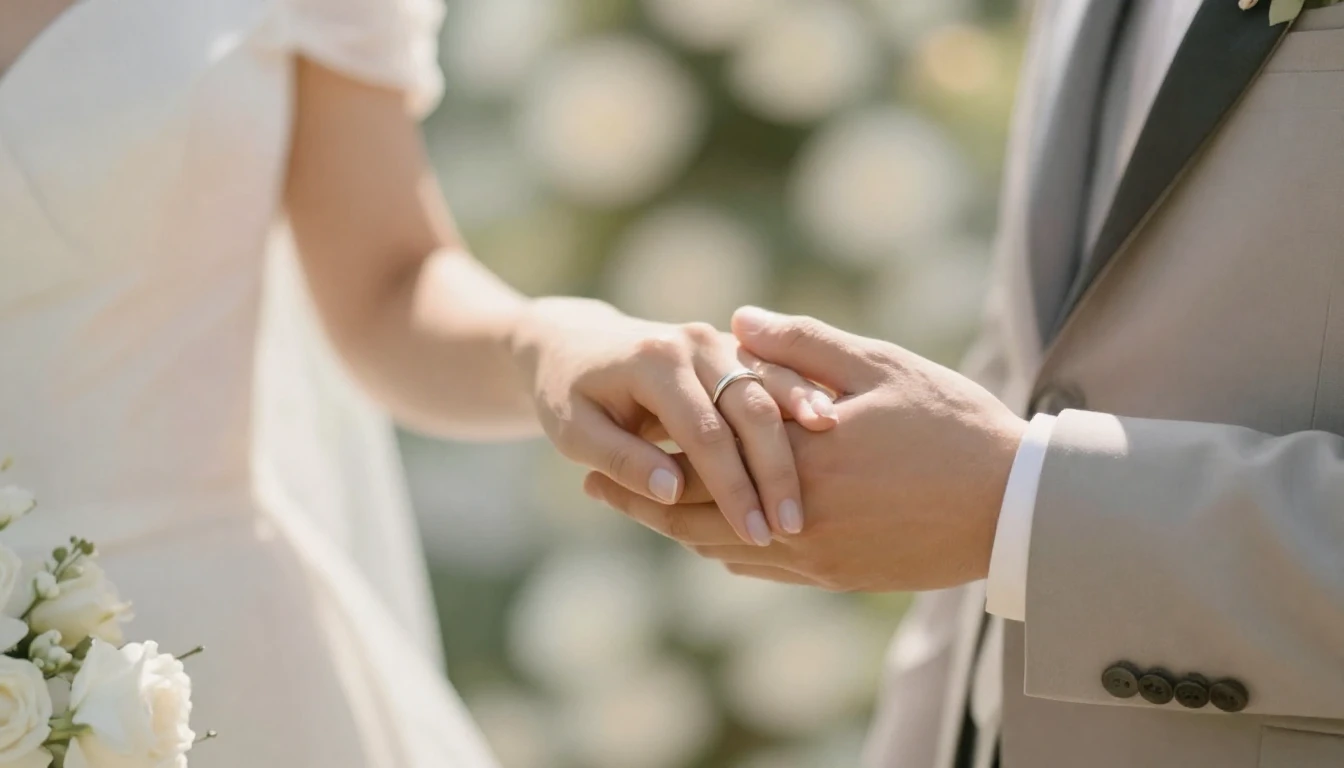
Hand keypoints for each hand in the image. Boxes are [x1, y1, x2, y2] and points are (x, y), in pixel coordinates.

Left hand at [510, 298, 838, 545]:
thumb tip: (670, 494)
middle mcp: (696, 344)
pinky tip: (817, 467)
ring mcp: (722, 344)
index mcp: (656, 359)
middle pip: (752, 412)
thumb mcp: (572, 428)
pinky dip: (801, 420)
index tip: (751, 532)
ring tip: (813, 502)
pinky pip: (778, 387)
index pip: (705, 432)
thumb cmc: (566, 392)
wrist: (575, 340)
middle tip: (793, 526)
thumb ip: (621, 459)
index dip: (730, 486)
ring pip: (774, 396)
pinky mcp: (737, 355)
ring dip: (797, 447)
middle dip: (775, 473)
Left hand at [584, 306, 1025, 591]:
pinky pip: (757, 570)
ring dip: (672, 528)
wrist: (1015, 507)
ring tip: (640, 511)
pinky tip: (706, 539)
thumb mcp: (881, 367)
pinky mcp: (834, 576)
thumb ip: (802, 344)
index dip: (650, 442)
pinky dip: (720, 551)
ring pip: (718, 546)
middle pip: (691, 510)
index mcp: (797, 451)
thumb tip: (738, 319)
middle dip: (638, 499)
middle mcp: (792, 510)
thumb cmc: (954, 425)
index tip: (612, 431)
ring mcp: (811, 553)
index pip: (701, 449)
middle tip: (594, 487)